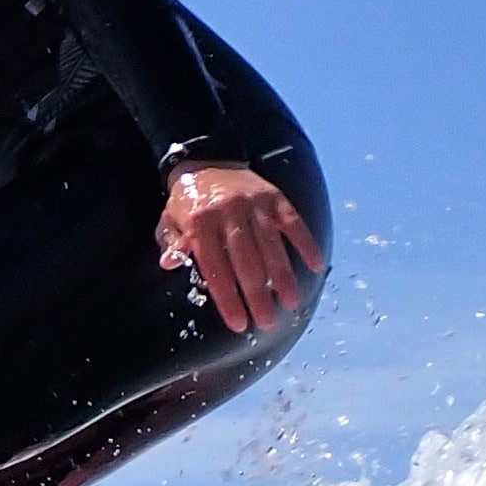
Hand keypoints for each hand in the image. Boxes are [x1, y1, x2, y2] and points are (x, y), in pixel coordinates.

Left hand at [157, 166, 324, 335]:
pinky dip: (305, 244)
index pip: (216, 269)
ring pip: (272, 246)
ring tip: (291, 303)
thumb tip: (170, 263)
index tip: (238, 324)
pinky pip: (293, 223)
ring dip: (283, 277)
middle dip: (257, 296)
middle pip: (246, 262)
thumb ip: (172, 243)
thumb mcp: (169, 220)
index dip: (227, 299)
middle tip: (267, 322)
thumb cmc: (188, 202)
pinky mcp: (275, 197)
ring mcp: (255, 204)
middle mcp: (229, 212)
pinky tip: (316, 266)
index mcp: (200, 222)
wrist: (208, 162)